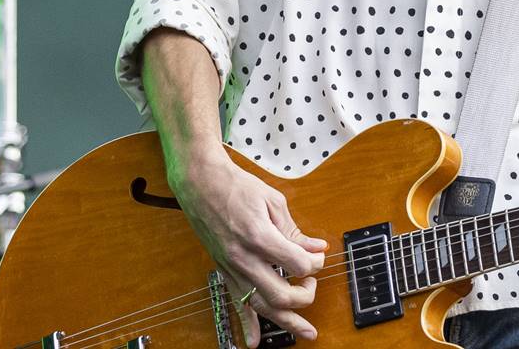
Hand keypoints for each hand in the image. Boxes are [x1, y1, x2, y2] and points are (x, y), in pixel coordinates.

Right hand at [172, 151, 327, 344]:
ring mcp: (232, 268)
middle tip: (311, 283)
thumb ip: (295, 230)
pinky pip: (236, 304)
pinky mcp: (225, 271)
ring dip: (287, 322)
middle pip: (282, 295)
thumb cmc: (237, 187)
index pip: (298, 265)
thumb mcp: (274, 202)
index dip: (315, 263)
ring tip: (306, 331)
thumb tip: (317, 248)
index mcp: (259, 236)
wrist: (201, 184)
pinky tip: (254, 342)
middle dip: (306, 295)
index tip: (317, 255)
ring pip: (262, 306)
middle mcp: (244, 258)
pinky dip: (247, 326)